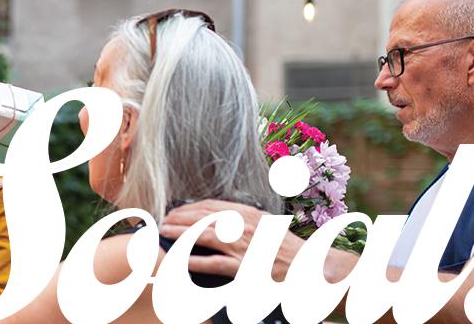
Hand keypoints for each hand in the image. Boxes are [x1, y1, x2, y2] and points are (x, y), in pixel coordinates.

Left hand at [159, 199, 302, 280]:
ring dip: (181, 234)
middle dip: (180, 218)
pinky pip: (215, 263)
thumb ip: (245, 220)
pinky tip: (182, 260)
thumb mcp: (267, 224)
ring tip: (165, 233)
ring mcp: (243, 246)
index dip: (190, 207)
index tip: (176, 210)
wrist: (308, 266)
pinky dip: (197, 261)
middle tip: (164, 220)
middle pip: (204, 217)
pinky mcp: (244, 267)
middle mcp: (244, 226)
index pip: (212, 206)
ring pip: (204, 236)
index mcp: (249, 214)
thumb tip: (221, 218)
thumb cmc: (287, 247)